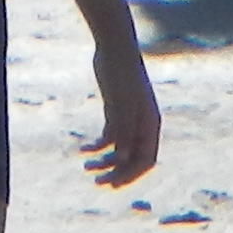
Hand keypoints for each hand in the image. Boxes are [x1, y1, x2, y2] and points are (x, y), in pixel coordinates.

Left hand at [79, 50, 162, 187]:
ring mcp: (128, 119)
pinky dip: (96, 147)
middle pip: (133, 159)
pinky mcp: (115, 112)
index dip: (132, 175)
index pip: (146, 160)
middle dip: (116, 173)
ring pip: (119, 151)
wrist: (114, 48)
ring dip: (104, 162)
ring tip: (85, 167)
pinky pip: (108, 138)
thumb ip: (124, 130)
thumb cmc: (121, 74)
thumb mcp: (121, 103)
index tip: (113, 184)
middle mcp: (142, 125)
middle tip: (98, 182)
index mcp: (150, 125)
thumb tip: (123, 158)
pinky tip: (82, 149)